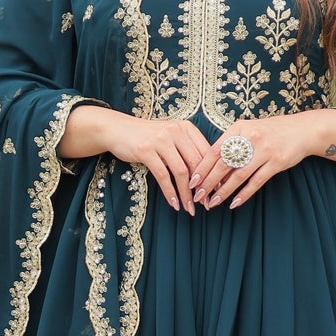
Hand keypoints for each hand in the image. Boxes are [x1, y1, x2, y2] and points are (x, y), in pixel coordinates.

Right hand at [95, 111, 211, 213]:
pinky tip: (174, 204)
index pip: (206, 153)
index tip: (217, 191)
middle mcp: (176, 131)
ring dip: (186, 194)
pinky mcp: (146, 150)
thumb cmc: (149, 137)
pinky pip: (163, 176)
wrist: (118, 130)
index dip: (213, 174)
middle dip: (202, 187)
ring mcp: (160, 140)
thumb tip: (208, 176)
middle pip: (196, 163)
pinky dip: (170, 192)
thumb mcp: (171, 138)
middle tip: (206, 204)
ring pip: (181, 172)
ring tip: (190, 208)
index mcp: (186, 128)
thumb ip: (187, 150)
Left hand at [191, 111, 335, 209]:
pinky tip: (234, 203)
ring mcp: (264, 150)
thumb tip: (208, 163)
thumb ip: (231, 142)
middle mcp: (250, 138)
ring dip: (224, 191)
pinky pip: (256, 182)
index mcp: (239, 128)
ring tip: (213, 202)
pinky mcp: (277, 162)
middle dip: (209, 183)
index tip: (192, 181)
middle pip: (224, 164)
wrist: (301, 130)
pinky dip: (244, 194)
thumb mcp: (248, 129)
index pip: (215, 150)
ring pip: (239, 175)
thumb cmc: (270, 132)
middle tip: (198, 196)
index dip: (202, 168)